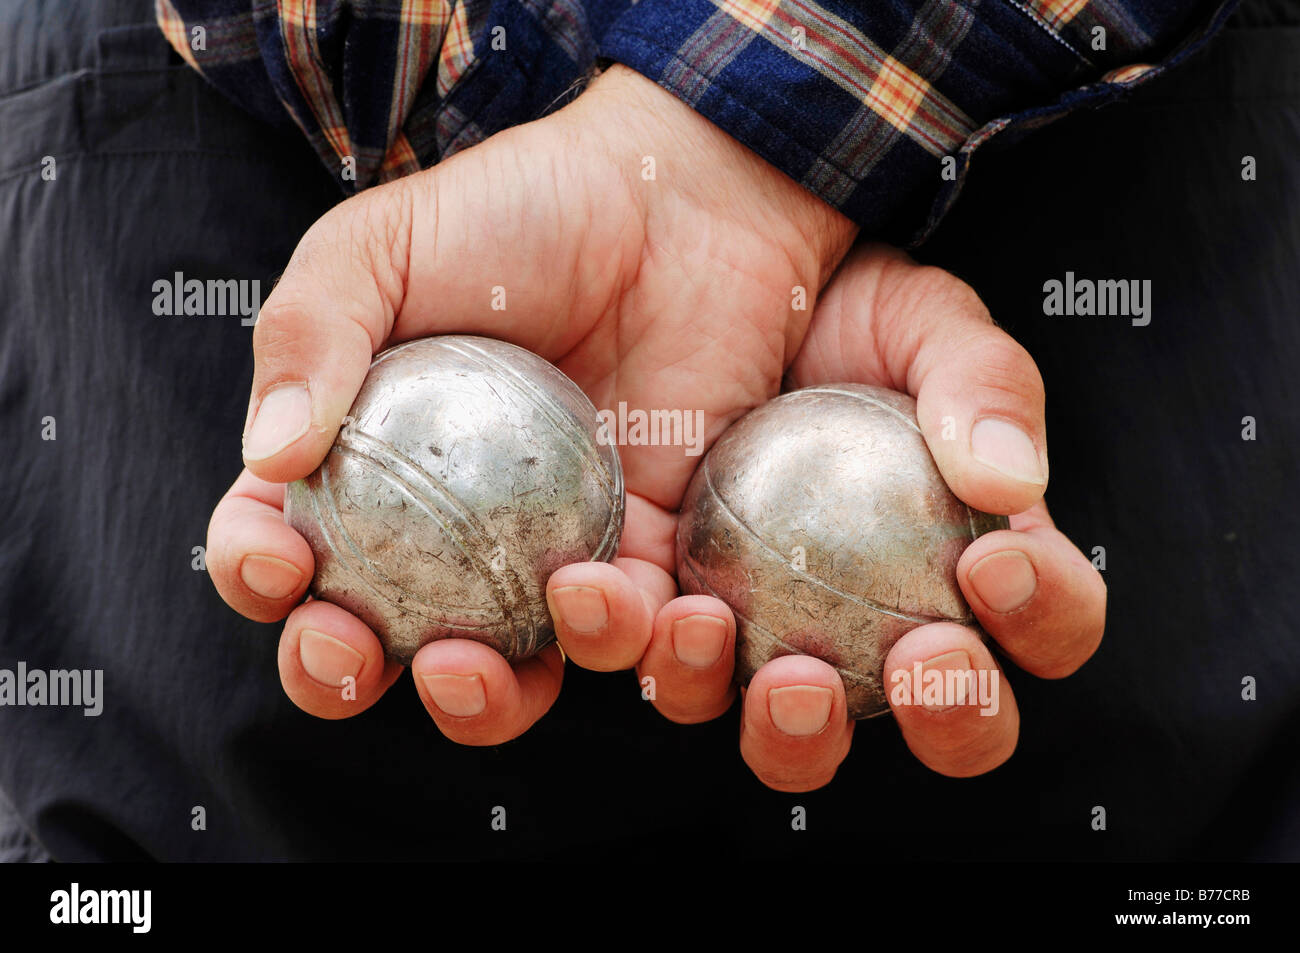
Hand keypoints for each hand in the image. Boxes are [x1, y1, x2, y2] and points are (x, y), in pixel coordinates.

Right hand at [205, 65, 1103, 787]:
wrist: (677, 198)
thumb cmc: (519, 209)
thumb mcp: (384, 244)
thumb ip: (311, 333)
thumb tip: (269, 459)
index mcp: (361, 463)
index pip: (278, 544)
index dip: (257, 575)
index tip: (277, 560)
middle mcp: (445, 530)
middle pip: (377, 645)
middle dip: (342, 676)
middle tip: (357, 654)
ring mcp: (546, 553)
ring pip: (506, 674)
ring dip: (484, 699)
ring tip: (485, 651)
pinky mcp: (648, 555)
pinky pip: (633, 634)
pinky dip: (627, 646)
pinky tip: (621, 600)